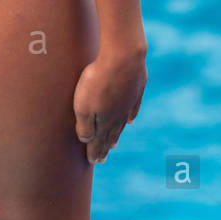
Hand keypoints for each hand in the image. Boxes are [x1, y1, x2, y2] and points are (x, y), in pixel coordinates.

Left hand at [73, 45, 146, 163]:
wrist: (124, 56)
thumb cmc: (98, 81)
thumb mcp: (83, 106)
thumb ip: (84, 126)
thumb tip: (86, 140)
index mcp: (105, 122)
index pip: (98, 142)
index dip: (95, 152)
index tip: (93, 162)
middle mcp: (119, 116)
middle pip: (110, 135)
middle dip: (104, 148)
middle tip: (101, 159)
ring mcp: (129, 102)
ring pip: (121, 124)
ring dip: (116, 135)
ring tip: (113, 144)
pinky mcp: (137, 88)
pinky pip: (133, 108)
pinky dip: (131, 116)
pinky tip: (131, 120)